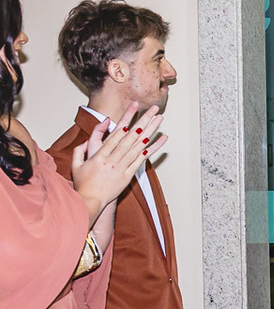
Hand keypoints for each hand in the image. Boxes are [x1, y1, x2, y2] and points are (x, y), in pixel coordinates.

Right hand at [71, 103, 165, 225]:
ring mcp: (122, 167)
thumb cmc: (83, 183)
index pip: (116, 132)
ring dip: (151, 131)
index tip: (135, 106)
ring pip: (139, 146)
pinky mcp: (128, 175)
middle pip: (131, 136)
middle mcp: (112, 159)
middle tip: (154, 109)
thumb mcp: (76, 163)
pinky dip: (153, 149)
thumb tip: (89, 138)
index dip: (127, 118)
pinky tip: (162, 140)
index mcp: (99, 155)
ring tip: (159, 119)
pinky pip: (143, 159)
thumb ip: (81, 148)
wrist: (90, 202)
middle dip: (143, 120)